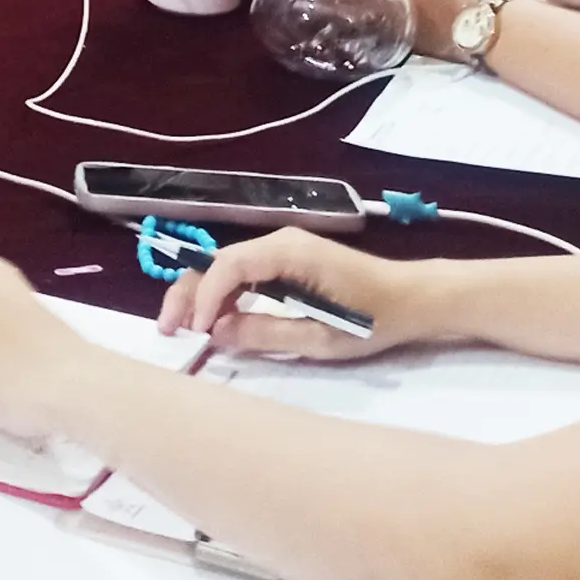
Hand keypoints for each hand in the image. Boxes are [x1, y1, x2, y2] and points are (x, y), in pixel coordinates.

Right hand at [156, 226, 411, 361]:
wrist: (411, 299)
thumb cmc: (373, 318)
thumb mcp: (321, 337)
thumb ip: (267, 334)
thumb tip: (218, 333)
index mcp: (289, 252)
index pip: (229, 265)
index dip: (205, 296)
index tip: (197, 331)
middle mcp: (280, 242)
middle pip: (218, 261)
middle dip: (189, 294)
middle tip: (169, 331)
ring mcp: (282, 250)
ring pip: (226, 267)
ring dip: (202, 296)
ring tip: (185, 331)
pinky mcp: (287, 263)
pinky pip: (244, 274)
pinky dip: (224, 296)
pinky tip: (216, 322)